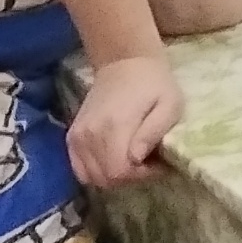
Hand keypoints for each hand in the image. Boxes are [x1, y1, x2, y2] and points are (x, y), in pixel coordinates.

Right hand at [68, 53, 185, 186]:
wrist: (124, 64)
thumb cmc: (154, 84)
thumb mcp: (169, 105)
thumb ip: (153, 133)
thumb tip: (136, 158)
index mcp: (114, 127)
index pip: (119, 172)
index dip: (142, 175)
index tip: (159, 163)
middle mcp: (89, 135)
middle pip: (105, 178)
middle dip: (130, 177)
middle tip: (149, 162)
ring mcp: (76, 137)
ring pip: (92, 177)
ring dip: (114, 176)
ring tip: (134, 159)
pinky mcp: (71, 138)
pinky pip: (80, 170)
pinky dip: (97, 171)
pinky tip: (115, 158)